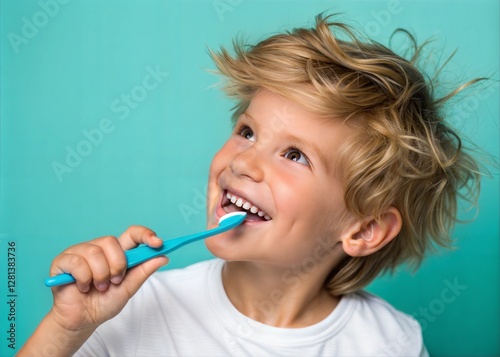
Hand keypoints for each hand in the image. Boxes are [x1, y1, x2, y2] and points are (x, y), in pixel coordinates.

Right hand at [48, 226, 168, 331]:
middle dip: (117, 265)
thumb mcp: (128, 289)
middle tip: (114, 282)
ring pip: (95, 252)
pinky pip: (77, 262)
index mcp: (116, 252)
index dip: (145, 235)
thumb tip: (164, 257)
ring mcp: (80, 252)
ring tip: (98, 287)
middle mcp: (99, 248)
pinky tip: (82, 287)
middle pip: (112, 241)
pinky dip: (83, 278)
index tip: (158, 243)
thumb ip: (143, 272)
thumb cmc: (103, 303)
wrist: (81, 321)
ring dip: (100, 275)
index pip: (132, 234)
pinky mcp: (63, 260)